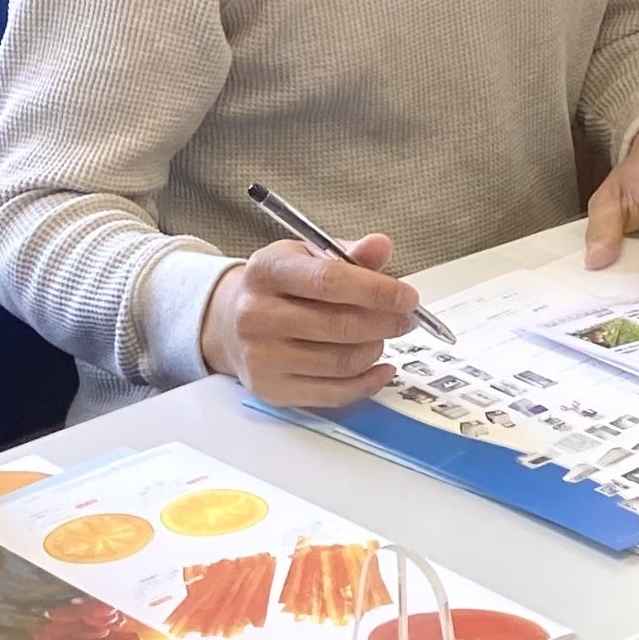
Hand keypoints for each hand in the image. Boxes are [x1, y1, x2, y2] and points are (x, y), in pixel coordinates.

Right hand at [203, 230, 419, 408]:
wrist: (230, 321)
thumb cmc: (280, 286)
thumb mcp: (308, 256)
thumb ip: (349, 254)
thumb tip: (381, 245)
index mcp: (267, 271)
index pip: (330, 281)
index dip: (377, 291)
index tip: (408, 297)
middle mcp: (256, 314)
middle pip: (339, 325)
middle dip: (386, 323)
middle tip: (406, 319)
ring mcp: (261, 356)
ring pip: (341, 361)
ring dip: (376, 350)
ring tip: (381, 337)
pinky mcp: (271, 389)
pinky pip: (334, 393)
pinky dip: (368, 383)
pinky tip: (381, 368)